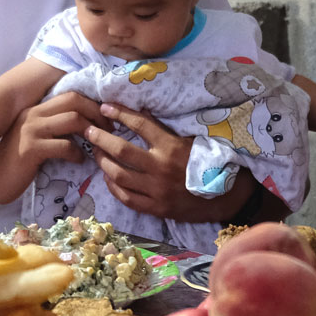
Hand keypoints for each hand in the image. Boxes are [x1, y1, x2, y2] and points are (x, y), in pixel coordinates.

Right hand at [0, 92, 106, 206]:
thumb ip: (54, 128)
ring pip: (72, 119)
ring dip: (91, 133)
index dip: (92, 105)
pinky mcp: (31, 149)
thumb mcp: (35, 138)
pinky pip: (64, 145)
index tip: (105, 119)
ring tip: (97, 145)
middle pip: (74, 101)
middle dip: (96, 114)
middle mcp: (33, 114)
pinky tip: (79, 161)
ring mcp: (31, 130)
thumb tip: (86, 126)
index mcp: (35, 109)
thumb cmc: (17, 163)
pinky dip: (77, 153)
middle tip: (109, 130)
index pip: (70, 95)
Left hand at [83, 102, 213, 220]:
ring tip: (95, 153)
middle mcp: (161, 167)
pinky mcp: (156, 208)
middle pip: (122, 150)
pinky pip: (127, 198)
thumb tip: (142, 113)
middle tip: (89, 131)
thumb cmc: (208, 164)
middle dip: (101, 139)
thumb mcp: (190, 141)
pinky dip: (113, 187)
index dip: (120, 114)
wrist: (226, 197)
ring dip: (103, 162)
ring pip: (119, 175)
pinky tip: (107, 178)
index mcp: (172, 146)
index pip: (141, 125)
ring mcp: (157, 190)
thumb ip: (165, 130)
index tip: (105, 107)